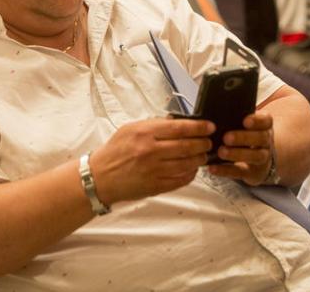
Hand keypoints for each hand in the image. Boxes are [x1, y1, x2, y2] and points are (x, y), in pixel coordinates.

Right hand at [88, 118, 213, 204]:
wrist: (99, 177)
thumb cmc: (115, 150)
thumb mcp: (131, 129)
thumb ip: (154, 125)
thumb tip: (178, 122)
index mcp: (144, 134)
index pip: (179, 128)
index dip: (199, 127)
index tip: (209, 127)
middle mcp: (150, 151)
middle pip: (187, 146)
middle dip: (203, 143)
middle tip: (209, 142)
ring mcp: (153, 171)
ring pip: (187, 164)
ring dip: (199, 159)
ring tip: (203, 155)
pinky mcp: (155, 186)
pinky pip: (180, 180)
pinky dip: (190, 174)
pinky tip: (192, 169)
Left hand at [208, 111, 273, 185]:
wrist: (259, 160)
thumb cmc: (247, 137)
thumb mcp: (247, 127)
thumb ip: (236, 120)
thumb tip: (214, 117)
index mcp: (265, 127)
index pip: (266, 121)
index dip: (257, 121)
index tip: (245, 121)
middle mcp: (266, 142)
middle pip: (261, 138)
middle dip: (243, 138)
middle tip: (226, 137)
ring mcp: (262, 159)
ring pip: (255, 156)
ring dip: (237, 154)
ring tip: (221, 152)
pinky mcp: (252, 174)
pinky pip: (240, 172)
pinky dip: (225, 170)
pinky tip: (213, 168)